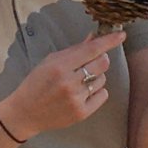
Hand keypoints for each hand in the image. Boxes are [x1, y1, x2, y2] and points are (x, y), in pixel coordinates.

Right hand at [0, 31, 125, 139]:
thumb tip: (94, 38)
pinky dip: (96, 92)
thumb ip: (74, 50)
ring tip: (79, 82)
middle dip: (100, 59)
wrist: (26, 112)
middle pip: (102, 63)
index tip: (121, 34)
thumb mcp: (50, 61)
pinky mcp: (82, 113)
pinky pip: (103, 95)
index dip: (109, 40)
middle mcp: (69, 82)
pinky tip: (82, 93)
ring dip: (95, 77)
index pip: (91, 49)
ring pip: (103, 79)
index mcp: (60, 66)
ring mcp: (76, 99)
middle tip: (90, 62)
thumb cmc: (36, 83)